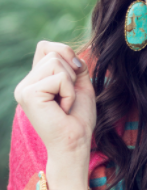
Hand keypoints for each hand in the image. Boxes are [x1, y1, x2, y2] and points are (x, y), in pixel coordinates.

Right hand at [14, 42, 96, 179]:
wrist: (75, 143)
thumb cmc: (78, 118)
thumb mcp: (79, 84)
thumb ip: (73, 64)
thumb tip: (67, 50)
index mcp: (34, 80)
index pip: (46, 47)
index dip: (66, 54)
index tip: (74, 77)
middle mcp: (25, 84)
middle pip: (53, 53)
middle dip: (71, 74)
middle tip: (67, 99)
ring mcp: (24, 89)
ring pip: (55, 62)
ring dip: (70, 84)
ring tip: (64, 104)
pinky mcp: (28, 94)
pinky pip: (59, 78)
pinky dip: (69, 93)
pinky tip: (62, 110)